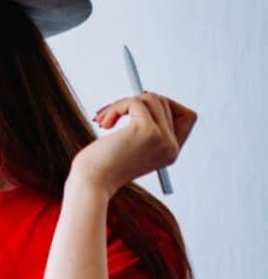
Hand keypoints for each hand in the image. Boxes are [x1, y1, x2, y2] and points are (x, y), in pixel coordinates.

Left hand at [72, 92, 196, 196]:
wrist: (90, 184)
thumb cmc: (100, 166)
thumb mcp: (129, 145)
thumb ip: (144, 126)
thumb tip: (146, 95)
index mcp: (170, 152)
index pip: (187, 116)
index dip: (165, 105)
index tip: (137, 109)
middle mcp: (171, 147)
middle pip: (164, 102)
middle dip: (133, 102)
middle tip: (109, 115)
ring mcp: (162, 138)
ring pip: (151, 98)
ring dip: (121, 104)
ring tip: (103, 120)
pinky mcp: (148, 131)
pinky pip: (135, 102)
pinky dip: (116, 107)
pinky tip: (104, 123)